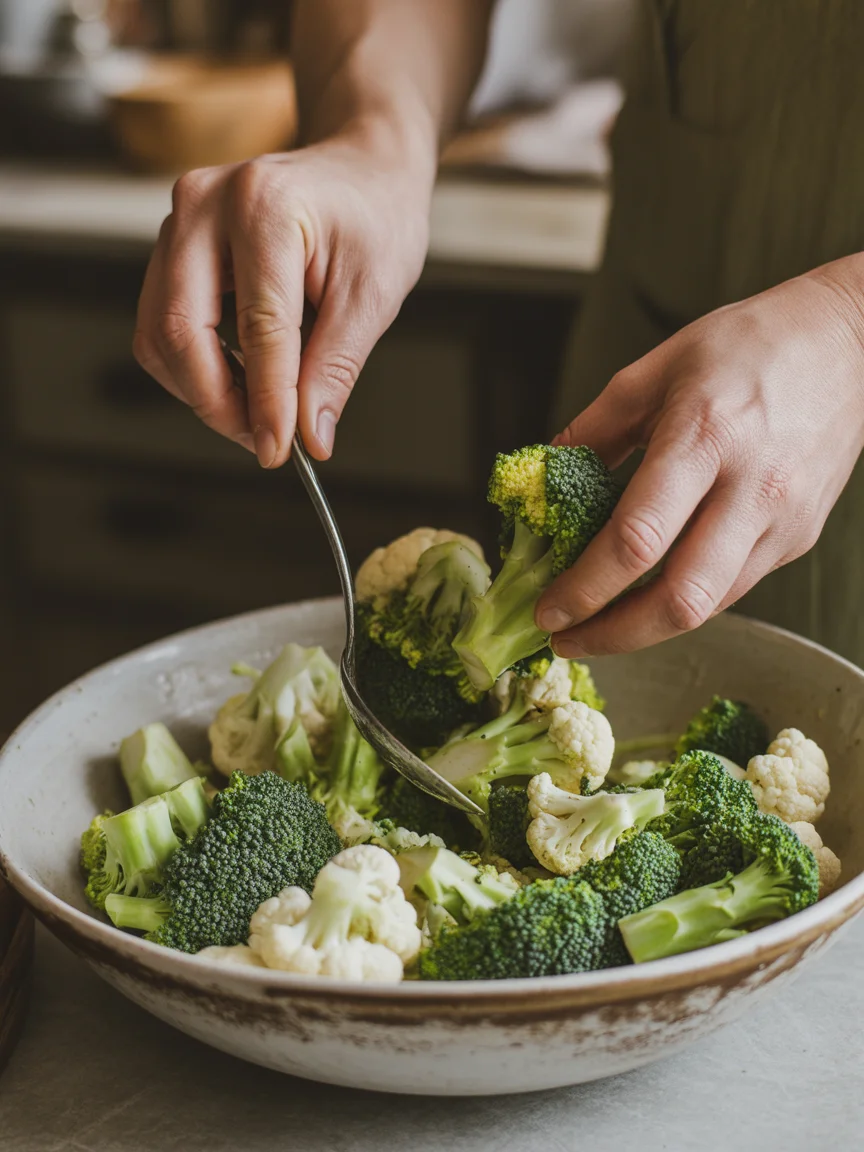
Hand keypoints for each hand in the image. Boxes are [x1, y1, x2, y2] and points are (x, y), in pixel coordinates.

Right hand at [133, 127, 432, 466]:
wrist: (360, 169)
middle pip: (181, 330)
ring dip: (201, 389)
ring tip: (259, 412)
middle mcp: (206, 204)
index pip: (258, 327)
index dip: (267, 400)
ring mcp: (180, 219)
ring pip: (159, 332)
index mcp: (265, 207)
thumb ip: (335, 369)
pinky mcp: (173, 242)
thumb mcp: (374, 295)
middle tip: (265, 440)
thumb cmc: (374, 218)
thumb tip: (310, 437)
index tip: (281, 450)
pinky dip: (195, 365)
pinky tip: (241, 377)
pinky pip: (163, 321)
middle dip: (218, 402)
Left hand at [537, 261, 863, 654]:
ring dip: (645, 630)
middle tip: (567, 638)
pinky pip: (733, 587)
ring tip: (598, 626)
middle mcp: (751, 487)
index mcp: (705, 437)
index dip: (585, 588)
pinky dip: (683, 601)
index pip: (637, 539)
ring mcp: (782, 519)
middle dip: (614, 634)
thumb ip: (596, 427)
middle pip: (680, 599)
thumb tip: (544, 477)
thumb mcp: (658, 367)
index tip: (549, 609)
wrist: (850, 342)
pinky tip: (648, 595)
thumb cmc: (751, 344)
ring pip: (710, 606)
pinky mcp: (799, 537)